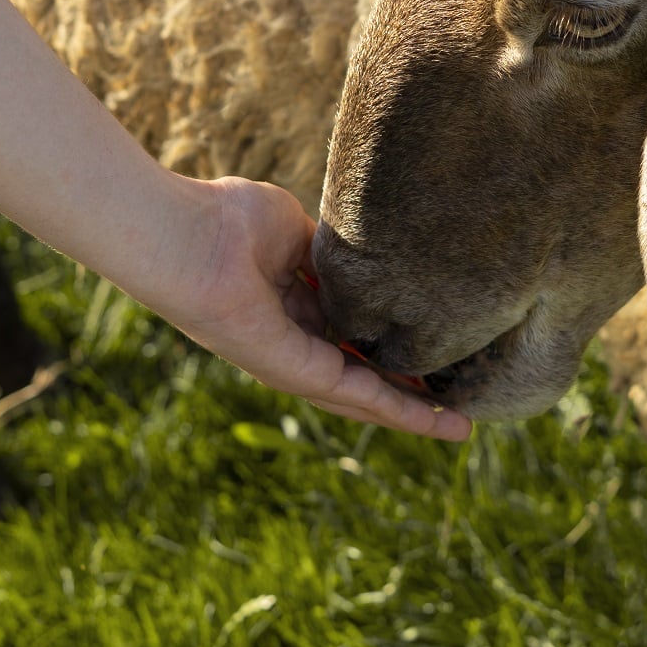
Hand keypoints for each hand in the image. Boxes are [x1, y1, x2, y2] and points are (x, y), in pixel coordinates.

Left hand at [148, 176, 471, 440]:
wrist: (187, 235)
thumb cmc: (227, 221)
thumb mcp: (294, 229)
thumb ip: (329, 250)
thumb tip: (365, 258)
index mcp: (289, 305)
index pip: (350, 333)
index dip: (388, 342)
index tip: (428, 345)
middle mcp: (292, 342)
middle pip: (361, 373)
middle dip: (407, 389)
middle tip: (453, 402)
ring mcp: (291, 362)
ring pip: (364, 394)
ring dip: (411, 412)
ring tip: (458, 426)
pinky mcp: (291, 372)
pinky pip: (353, 393)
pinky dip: (395, 408)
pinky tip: (432, 420)